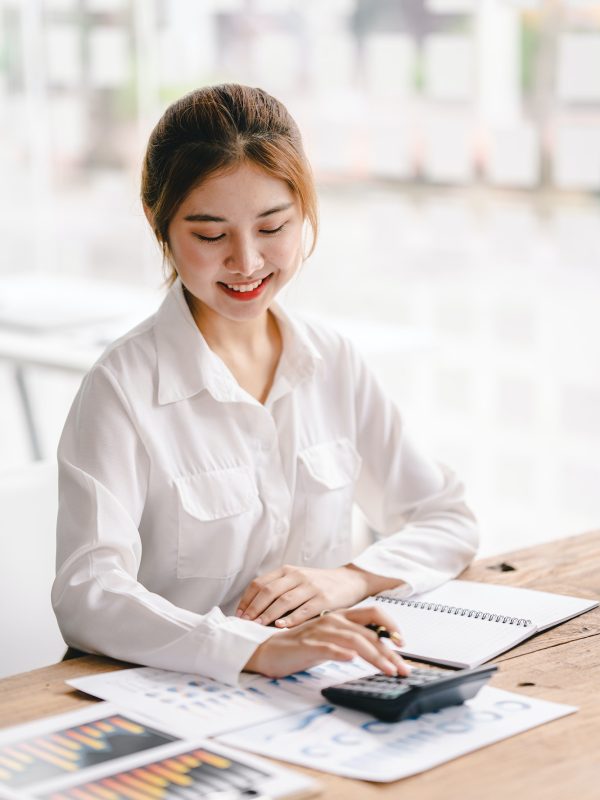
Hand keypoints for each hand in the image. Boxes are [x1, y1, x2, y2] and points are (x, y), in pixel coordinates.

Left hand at [236, 564, 402, 627]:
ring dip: (267, 615)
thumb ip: (278, 590)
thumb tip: (251, 610)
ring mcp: (311, 587)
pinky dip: (291, 619)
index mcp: (287, 571)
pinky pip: (304, 610)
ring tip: (256, 626)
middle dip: (253, 609)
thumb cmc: (318, 585)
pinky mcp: (324, 599)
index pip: (260, 583)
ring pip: (284, 601)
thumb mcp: (297, 580)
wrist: (350, 581)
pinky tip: (280, 627)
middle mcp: (297, 576)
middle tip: (243, 623)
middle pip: (268, 592)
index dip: (247, 600)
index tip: (238, 615)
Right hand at [243, 606, 408, 677]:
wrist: (266, 650)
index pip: (372, 614)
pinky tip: (351, 660)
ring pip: (354, 640)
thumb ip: (350, 641)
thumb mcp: (330, 642)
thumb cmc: (299, 647)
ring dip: (374, 656)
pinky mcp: (307, 645)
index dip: (390, 626)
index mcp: (339, 617)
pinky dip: (341, 653)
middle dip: (389, 652)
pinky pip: (327, 647)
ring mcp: (320, 632)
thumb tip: (378, 651)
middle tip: (404, 670)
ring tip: (388, 671)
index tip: (404, 645)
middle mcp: (332, 620)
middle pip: (368, 632)